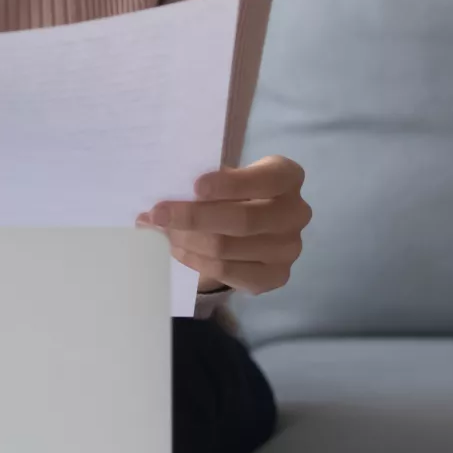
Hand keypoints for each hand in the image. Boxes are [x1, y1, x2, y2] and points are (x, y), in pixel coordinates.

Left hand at [137, 156, 311, 295]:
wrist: (254, 223)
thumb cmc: (234, 189)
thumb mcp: (229, 175)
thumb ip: (210, 180)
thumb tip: (168, 190)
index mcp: (288, 176)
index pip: (262, 180)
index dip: (229, 184)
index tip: (195, 186)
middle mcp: (296, 213)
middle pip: (242, 220)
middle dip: (193, 217)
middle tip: (157, 214)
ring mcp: (288, 249)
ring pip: (228, 249)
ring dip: (186, 240)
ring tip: (158, 231)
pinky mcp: (275, 276)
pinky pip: (227, 272)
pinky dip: (195, 260)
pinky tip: (176, 249)